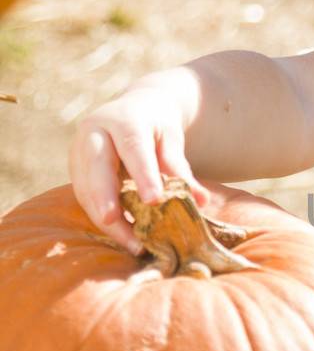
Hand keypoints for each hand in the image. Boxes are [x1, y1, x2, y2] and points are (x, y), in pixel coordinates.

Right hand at [69, 86, 211, 255]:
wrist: (134, 108)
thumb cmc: (157, 126)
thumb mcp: (171, 140)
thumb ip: (180, 169)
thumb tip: (201, 201)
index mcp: (124, 119)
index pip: (133, 148)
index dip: (142, 175)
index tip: (153, 201)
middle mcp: (95, 132)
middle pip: (97, 166)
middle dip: (104, 196)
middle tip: (114, 221)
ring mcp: (79, 149)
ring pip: (85, 186)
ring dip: (103, 216)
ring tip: (130, 242)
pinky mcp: (75, 168)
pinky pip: (84, 195)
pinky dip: (100, 216)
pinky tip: (121, 234)